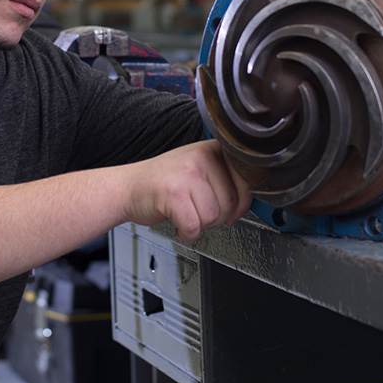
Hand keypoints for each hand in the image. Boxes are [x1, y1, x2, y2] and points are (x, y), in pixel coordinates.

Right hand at [121, 140, 251, 241]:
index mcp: (213, 149)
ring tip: (185, 212)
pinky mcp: (174, 193)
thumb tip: (254, 199)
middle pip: (231, 204)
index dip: (240, 204)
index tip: (229, 209)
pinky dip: (185, 232)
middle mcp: (202, 157)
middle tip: (197, 210)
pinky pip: (194, 226)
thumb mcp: (199, 169)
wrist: (128, 187)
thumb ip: (226, 178)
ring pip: (213, 217)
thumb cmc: (164, 183)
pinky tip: (177, 221)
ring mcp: (187, 174)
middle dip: (216, 218)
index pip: (247, 182)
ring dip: (199, 225)